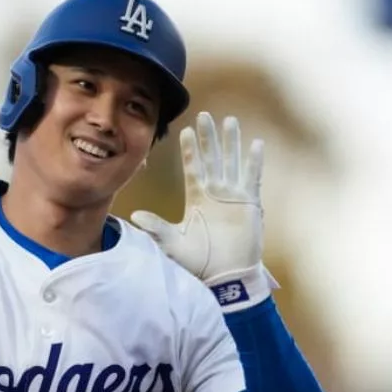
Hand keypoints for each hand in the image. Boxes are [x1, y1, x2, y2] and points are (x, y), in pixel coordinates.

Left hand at [131, 112, 278, 310]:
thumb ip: (156, 227)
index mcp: (197, 198)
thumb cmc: (199, 261)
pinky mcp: (249, 203)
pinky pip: (252, 177)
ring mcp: (233, 196)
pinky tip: (256, 143)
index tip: (186, 130)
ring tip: (230, 120)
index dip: (191, 150)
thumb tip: (134, 216)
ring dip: (231, 142)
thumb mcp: (173, 242)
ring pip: (232, 161)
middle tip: (205, 115)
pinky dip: (254, 161)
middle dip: (209, 137)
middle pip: (212, 157)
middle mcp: (215, 193)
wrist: (225, 275)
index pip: (193, 167)